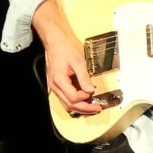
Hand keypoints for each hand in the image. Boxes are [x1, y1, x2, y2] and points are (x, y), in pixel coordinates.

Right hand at [32, 0, 103, 114]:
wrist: (54, 43)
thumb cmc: (65, 50)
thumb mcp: (78, 62)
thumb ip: (84, 77)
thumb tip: (90, 90)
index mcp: (59, 80)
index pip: (73, 97)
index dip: (85, 98)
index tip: (94, 93)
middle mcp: (55, 86)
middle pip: (69, 104)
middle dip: (85, 108)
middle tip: (98, 108)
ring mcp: (54, 87)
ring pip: (66, 104)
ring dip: (80, 108)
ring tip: (93, 108)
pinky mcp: (57, 86)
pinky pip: (65, 98)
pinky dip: (75, 102)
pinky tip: (85, 102)